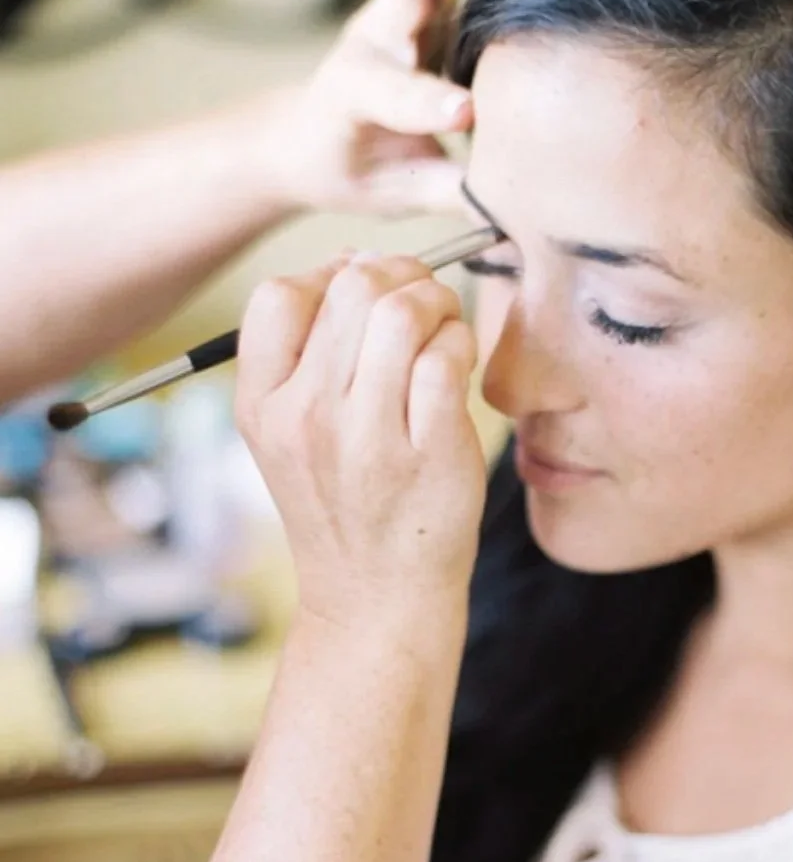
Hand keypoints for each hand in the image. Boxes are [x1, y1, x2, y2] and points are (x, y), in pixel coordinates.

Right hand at [236, 255, 484, 633]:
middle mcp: (307, 417)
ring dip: (436, 303)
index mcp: (262, 405)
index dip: (330, 273)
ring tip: (443, 328)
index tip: (364, 292)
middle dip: (399, 276)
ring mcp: (368, 437)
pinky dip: (461, 344)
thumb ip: (309, 353)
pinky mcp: (430, 452)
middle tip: (421, 302)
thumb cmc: (347, 506)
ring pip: (402, 313)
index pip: (279, 295)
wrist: (377, 599)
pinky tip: (459, 365)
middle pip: (351, 289)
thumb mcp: (290, 435)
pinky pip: (447, 357)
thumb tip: (354, 262)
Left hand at [259, 0, 471, 215]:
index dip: (433, 107)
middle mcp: (372, 49)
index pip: (406, 102)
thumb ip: (450, 192)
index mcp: (363, 103)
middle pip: (403, 1)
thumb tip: (517, 201)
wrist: (308, 140)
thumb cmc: (358, 172)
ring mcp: (385, 17)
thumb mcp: (398, 196)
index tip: (464, 114)